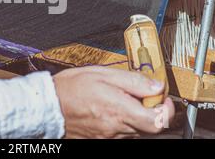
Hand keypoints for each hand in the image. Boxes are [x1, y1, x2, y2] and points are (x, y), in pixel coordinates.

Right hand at [54, 67, 174, 138]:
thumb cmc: (71, 88)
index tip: (162, 98)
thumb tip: (155, 85)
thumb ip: (132, 80)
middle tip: (140, 95)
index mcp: (120, 110)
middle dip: (149, 110)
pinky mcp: (101, 140)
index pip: (158, 121)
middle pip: (148, 126)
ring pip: (134, 130)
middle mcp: (117, 128)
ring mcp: (109, 137)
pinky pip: (120, 134)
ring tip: (119, 100)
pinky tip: (108, 110)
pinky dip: (120, 123)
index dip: (166, 110)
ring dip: (134, 116)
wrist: (48, 105)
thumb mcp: (102, 74)